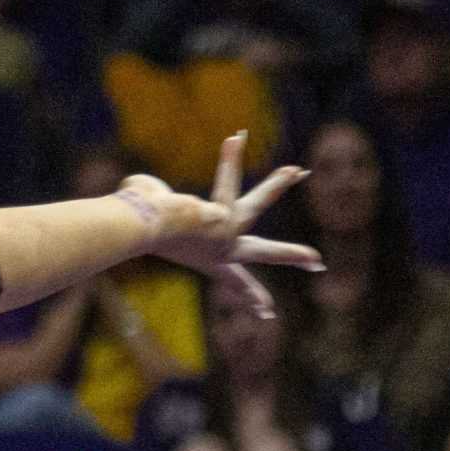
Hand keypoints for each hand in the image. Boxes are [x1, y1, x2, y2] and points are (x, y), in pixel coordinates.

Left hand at [118, 133, 318, 316]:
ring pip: (255, 205)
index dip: (250, 295)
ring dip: (277, 187)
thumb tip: (139, 187)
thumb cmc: (131, 223)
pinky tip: (237, 137)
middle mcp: (217, 252)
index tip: (267, 313)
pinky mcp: (224, 217)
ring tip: (297, 170)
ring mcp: (224, 235)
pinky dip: (230, 158)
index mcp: (204, 260)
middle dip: (290, 255)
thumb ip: (150, 199)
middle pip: (261, 253)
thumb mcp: (145, 214)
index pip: (231, 279)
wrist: (138, 230)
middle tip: (318, 261)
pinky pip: (227, 179)